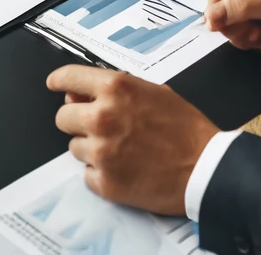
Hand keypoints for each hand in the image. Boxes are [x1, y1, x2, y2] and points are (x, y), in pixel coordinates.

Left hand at [47, 65, 217, 216]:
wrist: (205, 168)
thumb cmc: (186, 129)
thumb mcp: (155, 92)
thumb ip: (117, 90)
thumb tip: (81, 95)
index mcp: (115, 89)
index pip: (68, 78)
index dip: (59, 81)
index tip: (55, 84)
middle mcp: (102, 118)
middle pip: (62, 118)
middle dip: (77, 122)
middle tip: (101, 128)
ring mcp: (100, 152)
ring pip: (74, 148)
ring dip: (92, 149)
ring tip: (122, 150)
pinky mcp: (104, 182)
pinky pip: (87, 174)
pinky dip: (101, 173)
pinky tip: (125, 169)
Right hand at [205, 0, 260, 71]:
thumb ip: (245, 5)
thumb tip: (212, 14)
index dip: (216, 0)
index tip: (218, 22)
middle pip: (219, 2)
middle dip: (226, 19)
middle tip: (245, 29)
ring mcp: (254, 11)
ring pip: (225, 21)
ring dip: (235, 31)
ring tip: (256, 34)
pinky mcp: (257, 30)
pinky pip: (236, 35)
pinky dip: (241, 40)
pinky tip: (258, 39)